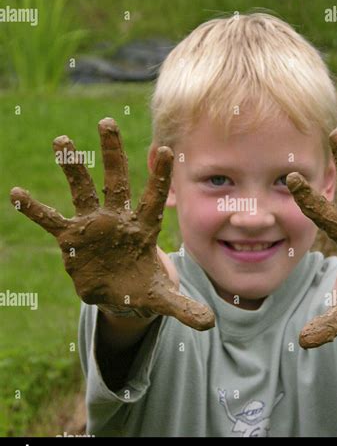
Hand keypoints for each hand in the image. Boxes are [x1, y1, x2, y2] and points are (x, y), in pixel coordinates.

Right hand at [10, 117, 214, 330]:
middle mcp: (118, 220)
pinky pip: (52, 220)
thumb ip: (184, 307)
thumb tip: (210, 323)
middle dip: (112, 154)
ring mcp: (93, 227)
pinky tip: (18, 194)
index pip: (154, 199)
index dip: (159, 177)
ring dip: (73, 168)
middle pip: (116, 182)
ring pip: (82, 191)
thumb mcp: (163, 300)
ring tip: (63, 140)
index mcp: (144, 230)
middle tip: (107, 122)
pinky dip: (36, 210)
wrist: (119, 294)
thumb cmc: (143, 288)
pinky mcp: (72, 239)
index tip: (166, 150)